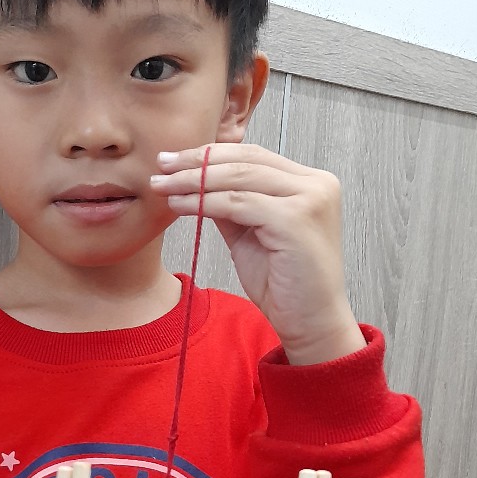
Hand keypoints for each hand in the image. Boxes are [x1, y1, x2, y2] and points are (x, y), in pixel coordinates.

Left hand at [151, 143, 365, 364]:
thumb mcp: (251, 234)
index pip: (254, 155)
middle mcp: (316, 184)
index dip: (211, 154)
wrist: (310, 323)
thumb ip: (232, 204)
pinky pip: (238, 204)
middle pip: (245, 160)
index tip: (174, 159)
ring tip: (162, 186)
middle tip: (160, 166)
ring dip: (194, 180)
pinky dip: (204, 202)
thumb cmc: (284, 284)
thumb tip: (193, 181)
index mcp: (309, 183)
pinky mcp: (296, 220)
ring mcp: (310, 199)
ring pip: (239, 178)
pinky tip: (179, 205)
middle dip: (197, 162)